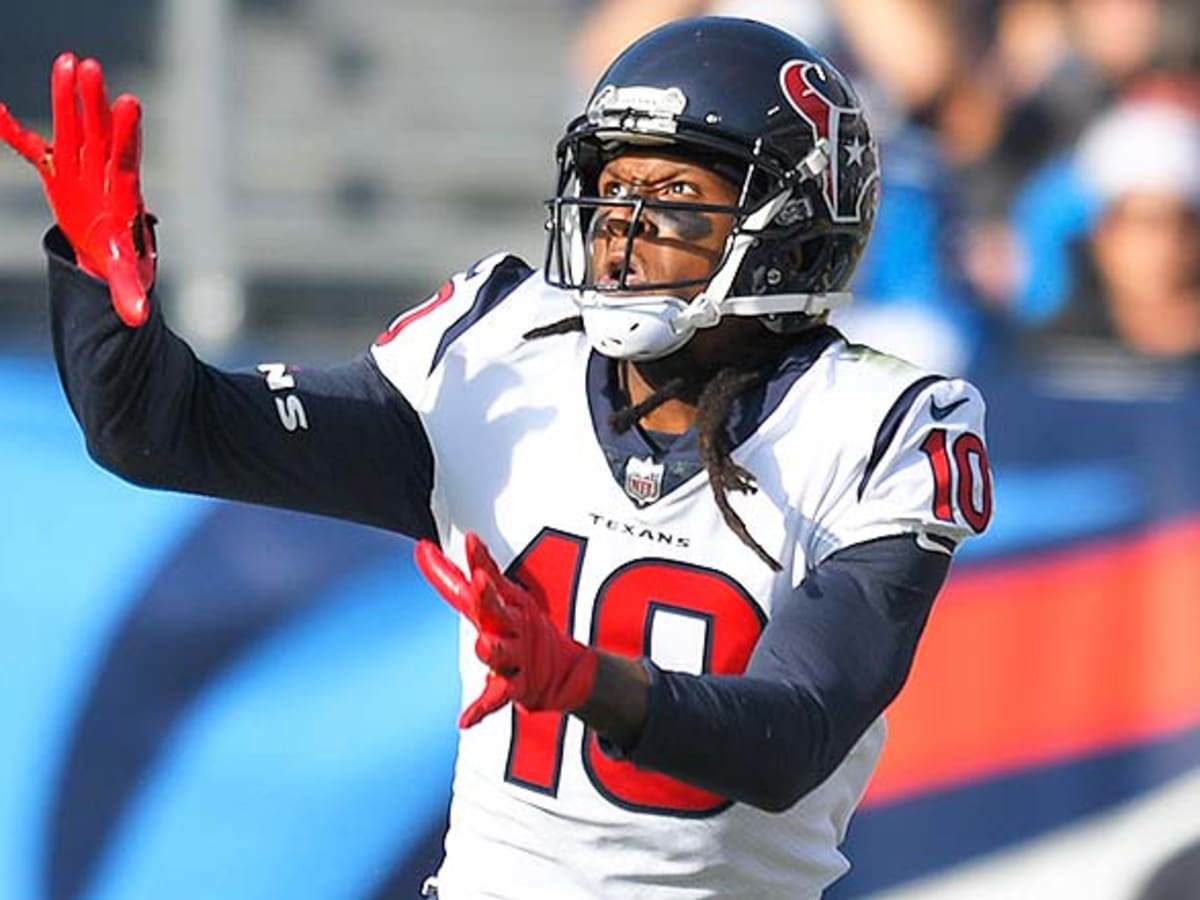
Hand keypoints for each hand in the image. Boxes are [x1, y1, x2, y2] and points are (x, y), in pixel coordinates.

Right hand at [0, 52, 155, 326]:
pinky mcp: (58, 172)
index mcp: (122, 195)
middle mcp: (103, 174)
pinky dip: (13, 132)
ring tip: (69, 61)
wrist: (110, 254)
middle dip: (93, 103)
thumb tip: (137, 319)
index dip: (127, 133)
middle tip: (89, 67)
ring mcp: (80, 168)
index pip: (127, 159)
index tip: (131, 103)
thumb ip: (130, 293)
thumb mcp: (126, 277)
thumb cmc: (123, 263)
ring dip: (67, 98)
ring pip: (74, 128)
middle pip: (99, 133)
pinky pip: (32, 148)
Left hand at [415, 532, 597, 727]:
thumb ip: (461, 574)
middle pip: (497, 610)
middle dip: (488, 596)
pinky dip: (480, 710)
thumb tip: (421, 546)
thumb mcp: (500, 597)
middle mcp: (511, 627)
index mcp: (505, 604)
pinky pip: (497, 698)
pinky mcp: (516, 687)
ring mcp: (516, 657)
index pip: (488, 579)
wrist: (564, 670)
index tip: (471, 540)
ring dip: (493, 650)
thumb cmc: (520, 627)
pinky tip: (464, 720)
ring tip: (482, 646)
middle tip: (479, 581)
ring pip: (501, 654)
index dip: (479, 560)